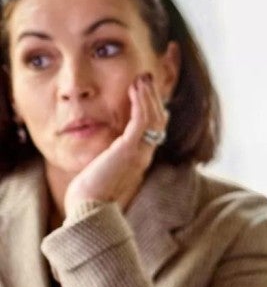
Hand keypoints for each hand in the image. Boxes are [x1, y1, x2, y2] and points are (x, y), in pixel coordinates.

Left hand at [64, 73, 167, 215]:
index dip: (153, 109)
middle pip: (158, 121)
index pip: (154, 130)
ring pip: (154, 118)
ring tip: (142, 78)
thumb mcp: (103, 171)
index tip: (146, 93)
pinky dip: (141, 103)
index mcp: (140, 159)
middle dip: (153, 98)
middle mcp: (145, 154)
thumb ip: (108, 158)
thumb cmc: (90, 194)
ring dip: (148, 95)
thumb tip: (104, 151)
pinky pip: (142, 121)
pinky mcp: (130, 149)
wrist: (89, 208)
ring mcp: (140, 152)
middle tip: (147, 78)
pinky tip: (135, 89)